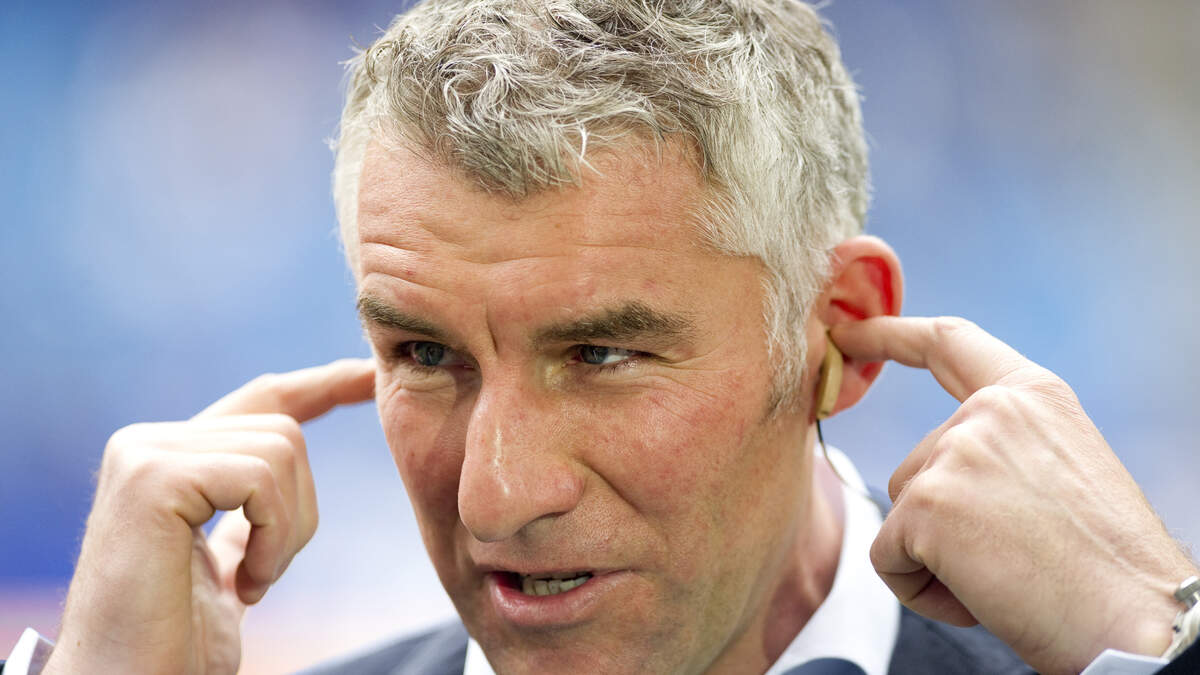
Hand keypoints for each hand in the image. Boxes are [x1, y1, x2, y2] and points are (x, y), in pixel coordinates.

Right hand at [44, 359, 374, 674]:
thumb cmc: (178, 643)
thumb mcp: (230, 560)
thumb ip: (248, 507)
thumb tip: (289, 462)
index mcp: (171, 458)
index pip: (263, 401)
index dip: (325, 385)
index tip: (372, 378)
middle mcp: (149, 442)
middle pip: (285, 430)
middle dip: (299, 511)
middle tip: (261, 576)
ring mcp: (145, 452)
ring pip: (281, 449)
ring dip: (285, 531)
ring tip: (248, 583)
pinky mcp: (152, 475)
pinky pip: (260, 478)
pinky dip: (272, 536)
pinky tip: (242, 585)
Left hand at [832, 317, 1197, 674]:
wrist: (1138, 625)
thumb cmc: (1107, 569)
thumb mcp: (1062, 473)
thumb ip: (1004, 448)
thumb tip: (942, 469)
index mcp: (1031, 396)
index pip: (948, 344)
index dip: (888, 335)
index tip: (846, 331)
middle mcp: (988, 412)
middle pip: (917, 469)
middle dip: (947, 525)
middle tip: (1022, 560)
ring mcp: (954, 454)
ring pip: (904, 516)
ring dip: (938, 560)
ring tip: (1010, 579)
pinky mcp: (927, 504)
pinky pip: (889, 559)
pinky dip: (921, 591)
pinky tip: (982, 599)